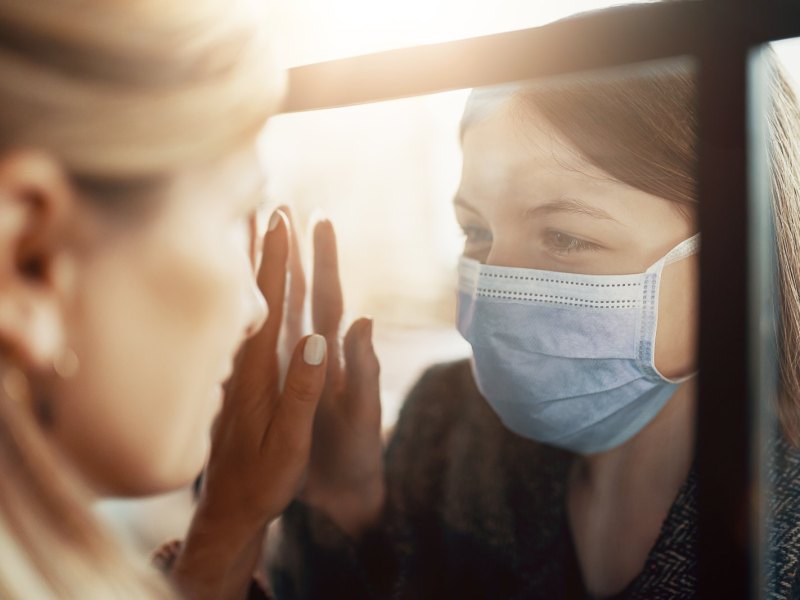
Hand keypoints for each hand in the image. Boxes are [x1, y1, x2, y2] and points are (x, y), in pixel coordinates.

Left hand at [173, 210, 328, 598]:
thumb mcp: (290, 442)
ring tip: (250, 232)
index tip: (283, 221)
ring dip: (251, 266)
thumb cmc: (264, 480)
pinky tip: (244, 288)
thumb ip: (304, 391)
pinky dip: (245, 295)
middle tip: (267, 206)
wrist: (229, 510)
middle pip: (255, 294)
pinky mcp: (236, 383)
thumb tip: (320, 339)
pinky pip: (240, 325)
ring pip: (245, 305)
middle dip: (264, 248)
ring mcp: (238, 372)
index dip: (279, 261)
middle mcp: (246, 364)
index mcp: (262, 372)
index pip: (272, 304)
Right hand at [281, 209, 384, 537]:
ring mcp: (294, 367)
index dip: (323, 260)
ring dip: (271, 274)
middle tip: (279, 207)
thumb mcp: (363, 414)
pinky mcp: (279, 386)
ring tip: (257, 238)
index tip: (316, 219)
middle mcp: (313, 354)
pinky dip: (253, 314)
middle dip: (293, 252)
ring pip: (279, 312)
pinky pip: (262, 343)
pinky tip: (235, 298)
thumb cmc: (356, 454)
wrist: (343, 491)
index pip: (327, 298)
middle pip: (302, 294)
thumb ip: (363, 370)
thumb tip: (363, 320)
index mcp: (334, 355)